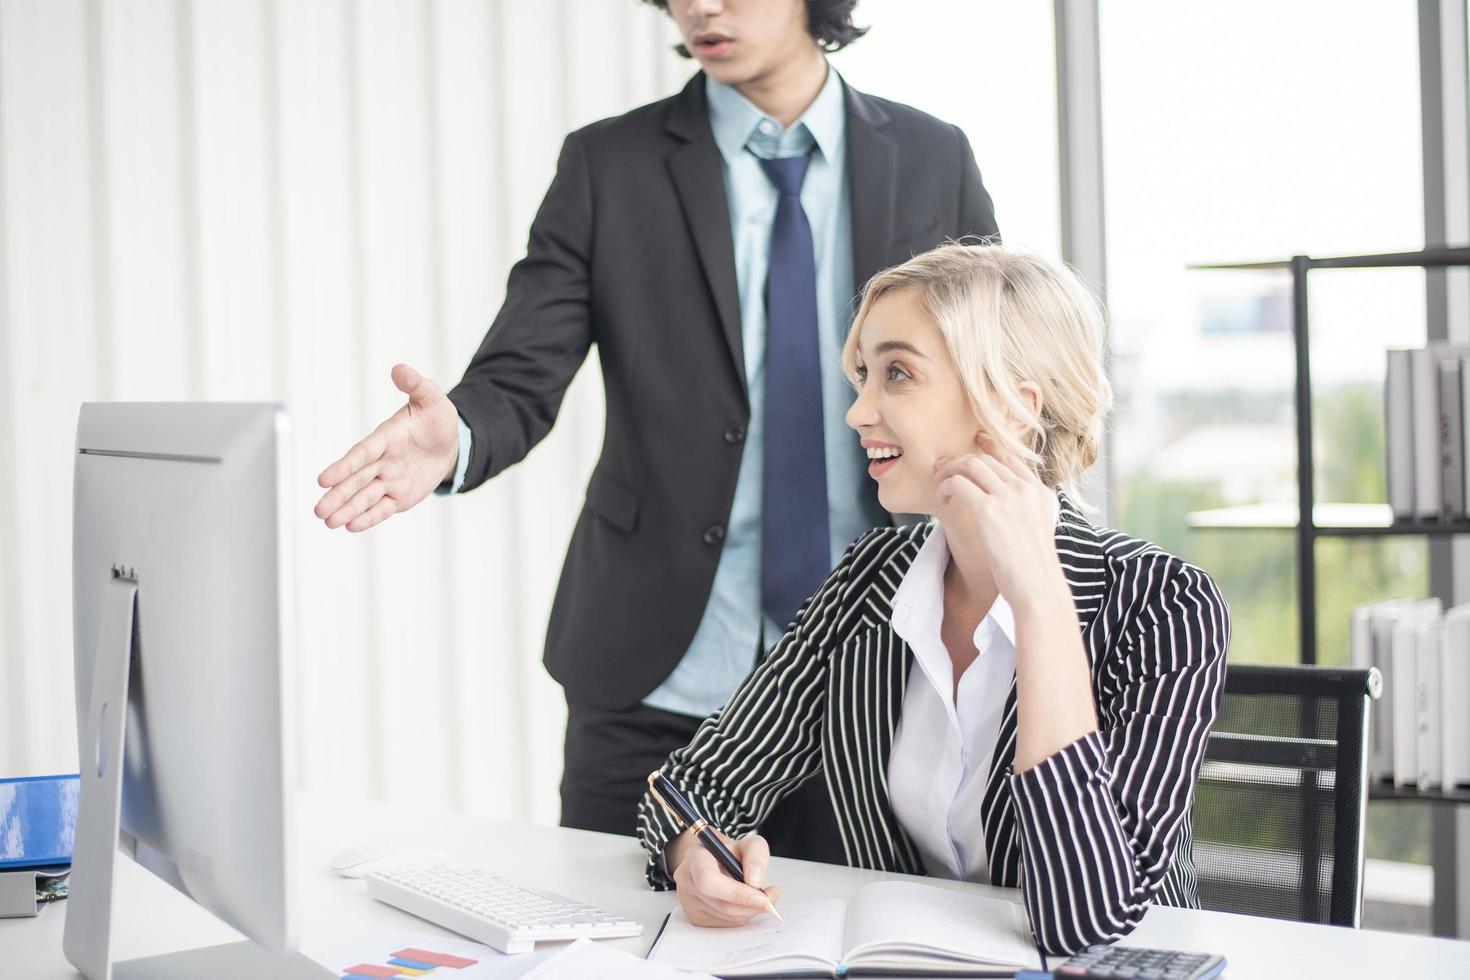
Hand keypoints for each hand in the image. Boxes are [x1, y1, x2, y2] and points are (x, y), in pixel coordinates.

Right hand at [314, 363, 460, 531]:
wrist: (450, 443)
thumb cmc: (436, 419)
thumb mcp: (431, 399)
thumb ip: (416, 385)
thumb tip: (399, 368)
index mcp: (385, 438)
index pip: (362, 454)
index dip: (344, 466)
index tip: (324, 479)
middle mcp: (382, 461)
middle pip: (357, 480)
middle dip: (338, 495)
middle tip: (318, 510)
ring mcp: (389, 480)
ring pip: (365, 497)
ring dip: (348, 509)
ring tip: (329, 522)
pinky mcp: (399, 497)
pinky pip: (383, 508)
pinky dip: (369, 517)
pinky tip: (352, 526)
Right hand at [669, 830, 781, 927]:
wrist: (713, 860)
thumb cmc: (729, 853)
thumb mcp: (747, 844)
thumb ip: (756, 856)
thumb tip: (755, 882)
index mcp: (695, 857)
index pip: (709, 881)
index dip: (737, 893)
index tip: (762, 898)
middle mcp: (687, 880)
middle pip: (720, 904)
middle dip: (750, 906)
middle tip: (769, 900)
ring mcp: (688, 901)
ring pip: (724, 917)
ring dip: (748, 911)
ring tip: (759, 898)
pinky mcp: (694, 916)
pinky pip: (723, 924)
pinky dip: (740, 917)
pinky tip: (744, 904)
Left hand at [932, 436, 1065, 607]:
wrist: (1037, 587)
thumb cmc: (1033, 568)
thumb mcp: (1038, 530)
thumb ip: (1026, 512)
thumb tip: (1003, 505)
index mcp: (1040, 492)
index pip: (1012, 458)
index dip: (991, 447)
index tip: (977, 442)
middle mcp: (1026, 489)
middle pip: (986, 460)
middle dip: (962, 462)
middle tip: (947, 472)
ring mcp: (1008, 497)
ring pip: (970, 466)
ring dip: (950, 472)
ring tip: (941, 486)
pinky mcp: (988, 510)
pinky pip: (958, 484)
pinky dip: (945, 488)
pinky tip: (943, 500)